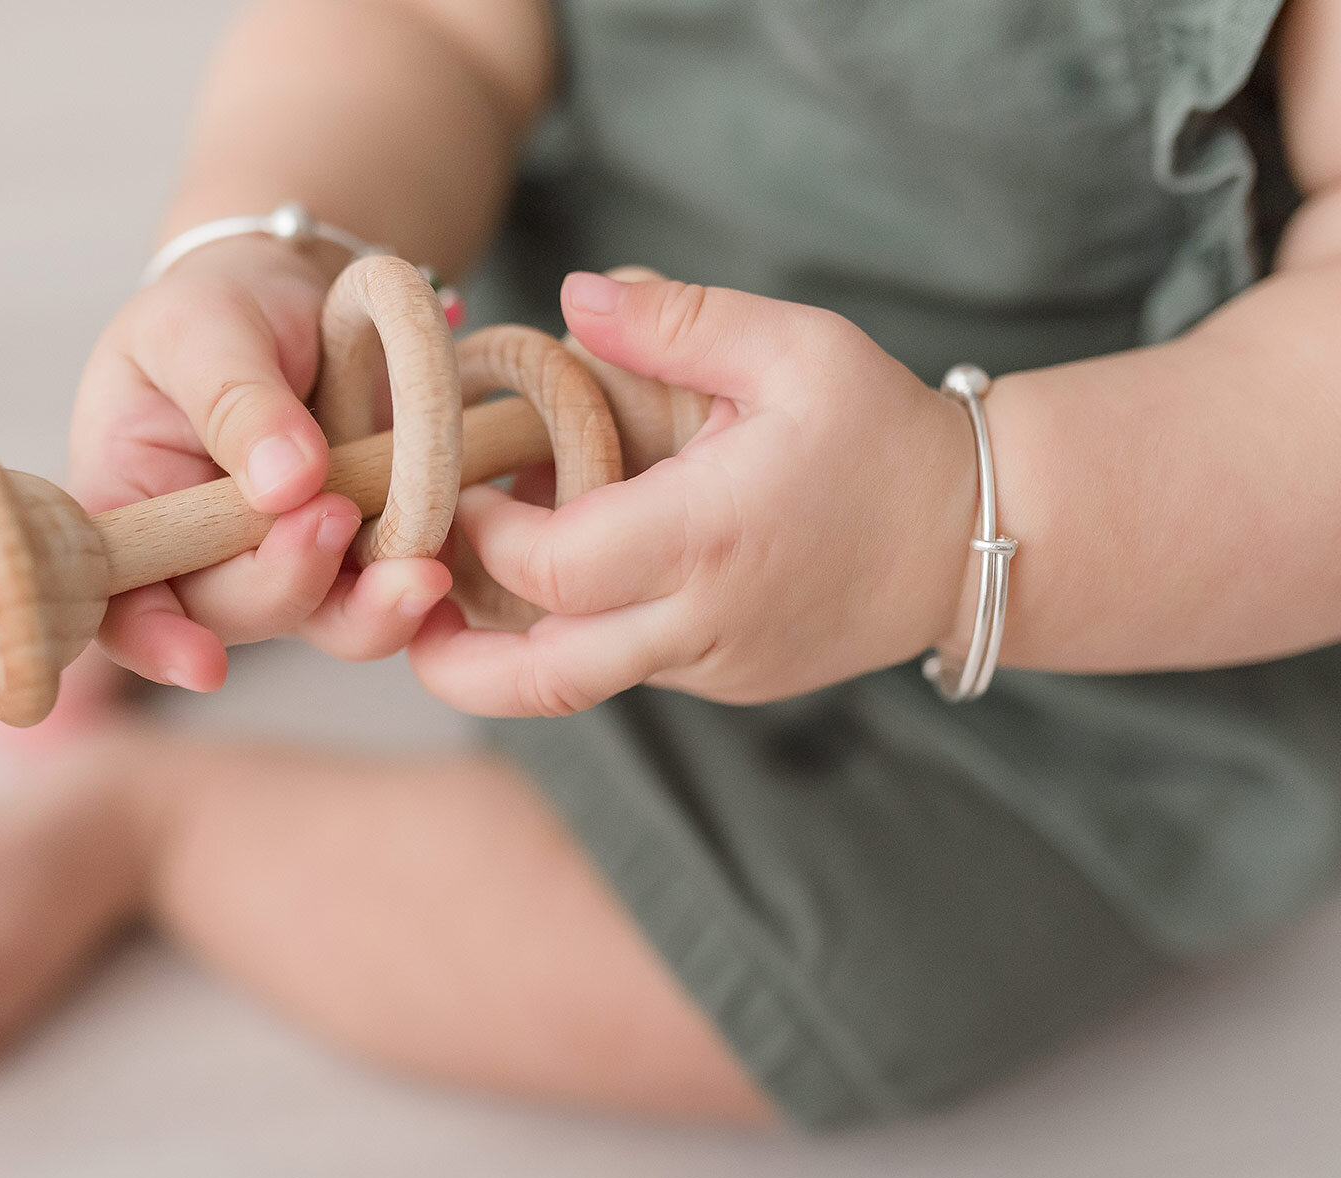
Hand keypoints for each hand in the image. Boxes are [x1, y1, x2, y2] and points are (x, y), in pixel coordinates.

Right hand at [68, 235, 451, 689]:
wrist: (301, 288)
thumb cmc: (220, 302)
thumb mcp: (203, 326)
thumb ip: (235, 399)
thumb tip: (286, 482)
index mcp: (128, 508)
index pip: (119, 599)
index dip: (155, 642)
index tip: (204, 665)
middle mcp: (199, 556)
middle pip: (233, 613)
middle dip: (288, 583)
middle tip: (332, 513)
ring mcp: (280, 562)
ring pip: (321, 619)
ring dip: (370, 609)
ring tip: (419, 572)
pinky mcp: (351, 556)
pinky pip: (383, 590)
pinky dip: (414, 583)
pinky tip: (443, 559)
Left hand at [409, 271, 977, 714]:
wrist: (978, 539)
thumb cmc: (884, 432)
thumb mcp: (796, 348)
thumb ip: (677, 321)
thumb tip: (568, 297)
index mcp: (708, 537)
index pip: (550, 566)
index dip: (481, 535)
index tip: (459, 486)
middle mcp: (701, 621)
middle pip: (540, 679)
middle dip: (449, 657)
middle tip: (393, 605)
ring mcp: (712, 665)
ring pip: (575, 686)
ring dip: (498, 656)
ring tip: (440, 605)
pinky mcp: (726, 680)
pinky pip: (626, 671)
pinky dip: (570, 639)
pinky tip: (546, 585)